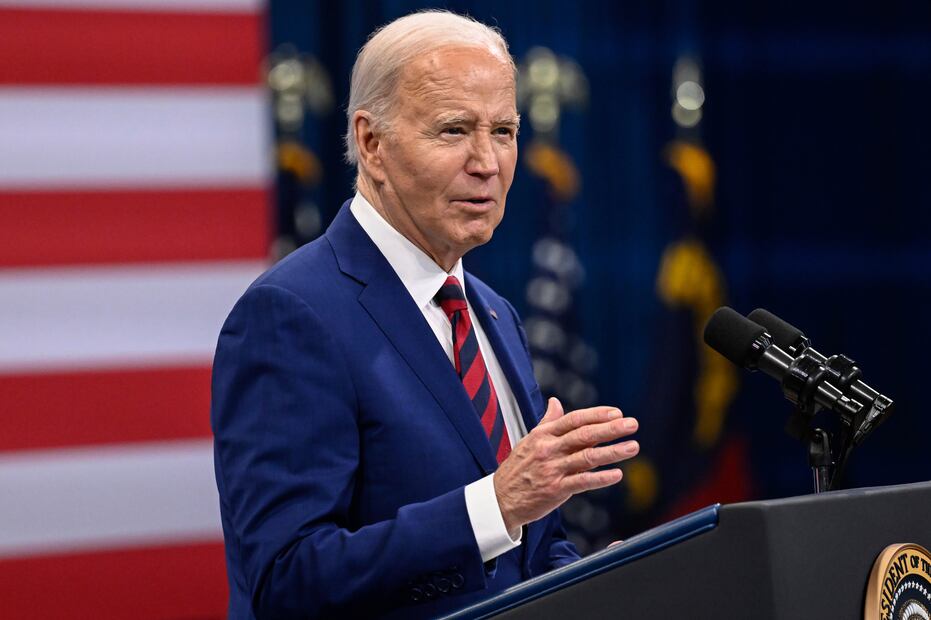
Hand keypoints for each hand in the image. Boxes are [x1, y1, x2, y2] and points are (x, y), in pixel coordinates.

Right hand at [493, 397, 638, 534]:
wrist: (500, 499)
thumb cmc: (518, 468)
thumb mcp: (529, 441)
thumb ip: (547, 422)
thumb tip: (555, 402)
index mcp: (543, 435)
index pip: (574, 419)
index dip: (596, 415)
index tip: (617, 412)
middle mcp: (548, 449)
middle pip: (584, 435)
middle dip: (610, 429)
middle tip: (632, 424)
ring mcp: (552, 469)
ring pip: (587, 457)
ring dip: (613, 452)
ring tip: (632, 447)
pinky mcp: (555, 490)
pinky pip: (582, 482)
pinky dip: (601, 478)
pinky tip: (617, 475)